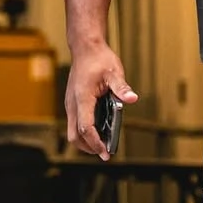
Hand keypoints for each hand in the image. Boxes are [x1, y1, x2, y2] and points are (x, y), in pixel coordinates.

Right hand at [65, 44, 137, 160]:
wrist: (85, 48)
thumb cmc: (99, 59)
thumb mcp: (114, 72)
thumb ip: (122, 87)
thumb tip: (132, 99)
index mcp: (82, 98)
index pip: (85, 128)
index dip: (95, 143)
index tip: (106, 152)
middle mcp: (72, 104)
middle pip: (75, 136)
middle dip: (89, 147)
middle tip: (105, 153)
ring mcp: (70, 104)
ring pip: (73, 131)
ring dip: (86, 141)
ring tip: (104, 145)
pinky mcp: (72, 103)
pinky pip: (75, 123)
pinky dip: (85, 132)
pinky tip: (100, 131)